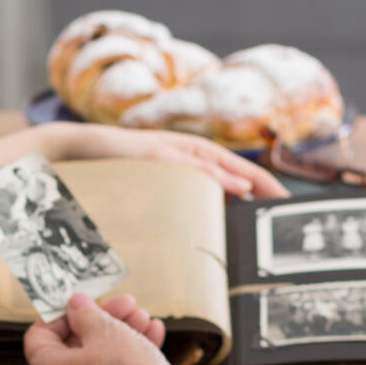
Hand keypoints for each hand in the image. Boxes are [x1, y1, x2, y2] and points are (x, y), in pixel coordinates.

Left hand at [23, 292, 187, 364]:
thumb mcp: (105, 331)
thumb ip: (86, 314)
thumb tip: (75, 305)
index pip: (39, 336)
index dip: (60, 314)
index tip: (83, 301)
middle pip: (75, 346)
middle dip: (103, 320)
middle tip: (126, 305)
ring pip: (99, 361)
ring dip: (122, 334)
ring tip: (145, 318)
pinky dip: (130, 358)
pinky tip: (154, 336)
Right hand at [44, 122, 288, 198]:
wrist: (79, 148)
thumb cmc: (115, 169)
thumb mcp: (152, 183)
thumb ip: (176, 194)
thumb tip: (202, 216)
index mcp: (188, 158)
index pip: (232, 170)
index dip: (259, 184)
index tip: (280, 203)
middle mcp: (184, 149)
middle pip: (234, 164)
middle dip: (263, 181)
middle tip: (286, 201)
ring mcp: (169, 148)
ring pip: (216, 161)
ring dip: (244, 175)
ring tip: (268, 193)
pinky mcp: (154, 152)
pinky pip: (189, 164)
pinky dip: (213, 173)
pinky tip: (231, 183)